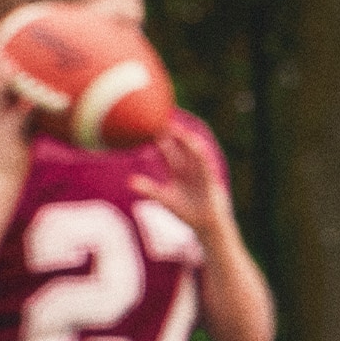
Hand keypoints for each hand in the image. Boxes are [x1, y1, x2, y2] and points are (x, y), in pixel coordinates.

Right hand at [0, 42, 37, 190]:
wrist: (3, 178)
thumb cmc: (15, 155)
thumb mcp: (20, 131)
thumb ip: (26, 116)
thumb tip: (38, 103)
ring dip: (3, 82)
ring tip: (11, 66)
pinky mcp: (10, 138)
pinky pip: (18, 121)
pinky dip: (24, 109)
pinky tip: (32, 100)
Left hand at [131, 126, 231, 245]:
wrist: (206, 224)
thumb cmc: (186, 212)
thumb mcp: (164, 198)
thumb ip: (149, 189)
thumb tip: (129, 182)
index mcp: (177, 170)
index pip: (166, 150)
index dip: (157, 137)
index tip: (146, 124)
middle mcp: (188, 167)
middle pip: (178, 145)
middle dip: (170, 131)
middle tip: (157, 116)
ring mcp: (199, 170)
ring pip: (190, 149)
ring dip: (183, 138)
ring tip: (173, 126)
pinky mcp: (209, 177)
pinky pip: (204, 162)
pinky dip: (199, 152)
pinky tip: (193, 143)